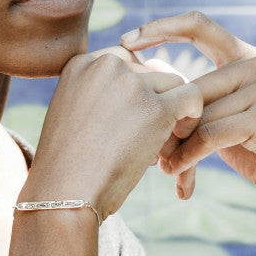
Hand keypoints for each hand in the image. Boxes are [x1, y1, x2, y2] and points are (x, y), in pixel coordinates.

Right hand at [23, 51, 202, 220]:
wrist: (63, 193)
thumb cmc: (66, 167)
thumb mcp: (72, 115)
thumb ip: (99, 96)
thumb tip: (146, 95)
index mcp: (81, 62)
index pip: (125, 62)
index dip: (133, 92)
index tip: (125, 123)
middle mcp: (106, 64)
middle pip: (150, 71)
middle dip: (152, 102)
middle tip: (141, 140)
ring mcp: (132, 84)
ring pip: (173, 83)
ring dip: (171, 112)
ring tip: (157, 147)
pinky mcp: (156, 108)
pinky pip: (192, 97)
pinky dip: (192, 117)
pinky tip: (179, 140)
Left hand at [120, 11, 255, 211]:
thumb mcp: (225, 119)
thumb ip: (198, 101)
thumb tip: (146, 92)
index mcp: (247, 56)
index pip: (198, 25)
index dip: (160, 28)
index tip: (125, 40)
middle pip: (190, 87)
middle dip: (165, 121)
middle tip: (152, 152)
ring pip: (197, 113)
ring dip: (175, 145)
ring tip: (166, 167)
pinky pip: (208, 134)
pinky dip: (188, 156)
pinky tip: (177, 172)